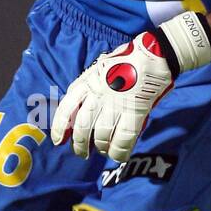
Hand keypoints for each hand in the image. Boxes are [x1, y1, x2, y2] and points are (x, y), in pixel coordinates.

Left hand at [50, 11, 210, 161]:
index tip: (58, 141)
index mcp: (87, 83)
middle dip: (80, 145)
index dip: (60, 127)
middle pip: (83, 127)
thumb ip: (87, 88)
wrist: (152, 56)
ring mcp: (116, 104)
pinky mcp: (135, 112)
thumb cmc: (125, 63)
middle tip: (81, 153)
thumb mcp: (98, 71)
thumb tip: (77, 111)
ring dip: (100, 148)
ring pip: (101, 135)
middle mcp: (98, 95)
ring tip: (102, 150)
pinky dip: (119, 151)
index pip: (67, 108)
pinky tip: (117, 155)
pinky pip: (123, 139)